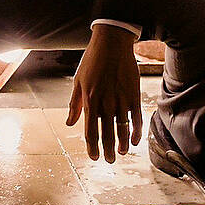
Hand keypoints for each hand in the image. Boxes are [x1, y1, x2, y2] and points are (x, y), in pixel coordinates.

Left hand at [65, 25, 142, 161]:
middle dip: (107, 150)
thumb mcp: (78, 82)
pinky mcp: (133, 94)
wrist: (111, 43)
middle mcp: (104, 103)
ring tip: (120, 153)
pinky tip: (134, 141)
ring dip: (121, 143)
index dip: (92, 146)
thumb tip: (69, 123)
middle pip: (106, 133)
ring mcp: (120, 99)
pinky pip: (136, 118)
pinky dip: (136, 131)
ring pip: (122, 128)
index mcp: (89, 100)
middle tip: (108, 161)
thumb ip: (74, 104)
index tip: (93, 157)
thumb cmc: (92, 61)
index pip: (90, 130)